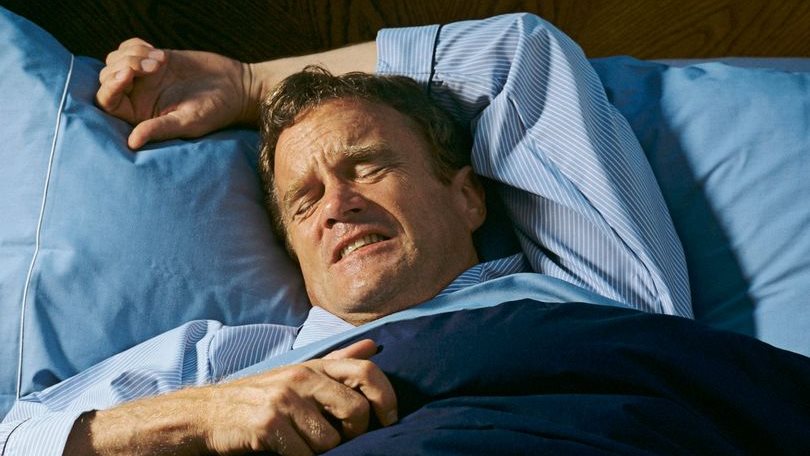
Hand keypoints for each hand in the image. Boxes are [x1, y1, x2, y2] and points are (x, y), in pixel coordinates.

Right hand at [65, 339, 396, 455]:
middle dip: (356, 434)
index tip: (388, 420)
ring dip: (322, 452)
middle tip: (344, 443)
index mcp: (315, 366)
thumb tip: (374, 344)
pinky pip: (304, 455)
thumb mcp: (301, 374)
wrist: (209, 414)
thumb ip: (338, 362)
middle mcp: (302, 378)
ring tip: (304, 445)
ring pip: (330, 440)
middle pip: (356, 410)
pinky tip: (287, 453)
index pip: (366, 371)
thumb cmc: (261, 397)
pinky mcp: (268, 424)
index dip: (387, 397)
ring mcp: (285, 400)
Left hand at [96, 38, 258, 148]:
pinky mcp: (153, 58)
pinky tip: (160, 54)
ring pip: (116, 59)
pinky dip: (137, 45)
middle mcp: (137, 97)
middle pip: (107, 77)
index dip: (110, 86)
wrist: (235, 88)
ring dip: (133, 54)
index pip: (108, 102)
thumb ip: (160, 129)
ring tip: (161, 61)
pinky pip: (129, 46)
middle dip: (124, 65)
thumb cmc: (214, 112)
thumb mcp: (188, 122)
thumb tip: (131, 143)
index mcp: (140, 116)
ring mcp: (144, 76)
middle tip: (154, 66)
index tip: (127, 74)